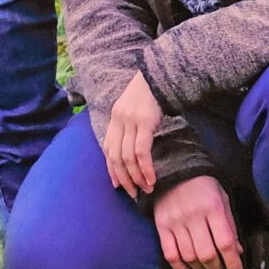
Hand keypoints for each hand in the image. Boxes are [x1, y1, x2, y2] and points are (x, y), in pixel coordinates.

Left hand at [103, 71, 163, 198]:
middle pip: (116, 157)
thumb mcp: (133, 108)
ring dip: (136, 177)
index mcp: (114, 118)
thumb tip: (132, 149)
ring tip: (145, 189)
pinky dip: (145, 168)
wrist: (160, 74)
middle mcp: (119, 120)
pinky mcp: (144, 122)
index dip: (111, 169)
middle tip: (133, 193)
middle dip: (124, 178)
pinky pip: (141, 151)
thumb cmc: (150, 93)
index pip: (108, 149)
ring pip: (128, 157)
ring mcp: (130, 121)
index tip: (118, 185)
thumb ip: (129, 125)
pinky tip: (151, 177)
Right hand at [154, 175, 244, 268]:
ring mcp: (176, 222)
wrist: (175, 171)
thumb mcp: (223, 199)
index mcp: (213, 207)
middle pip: (206, 253)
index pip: (225, 242)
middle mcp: (194, 216)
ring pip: (189, 257)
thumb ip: (229, 225)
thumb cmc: (205, 186)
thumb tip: (238, 252)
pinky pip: (170, 255)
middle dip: (217, 268)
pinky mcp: (162, 227)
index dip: (233, 262)